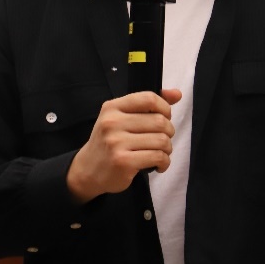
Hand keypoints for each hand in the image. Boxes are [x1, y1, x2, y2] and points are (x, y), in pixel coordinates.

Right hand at [66, 89, 181, 203]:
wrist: (88, 170)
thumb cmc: (110, 141)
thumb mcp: (121, 117)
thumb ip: (148, 105)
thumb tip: (177, 94)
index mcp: (112, 107)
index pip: (148, 98)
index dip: (164, 107)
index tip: (165, 117)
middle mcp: (112, 122)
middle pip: (159, 121)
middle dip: (169, 132)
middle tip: (163, 140)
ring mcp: (116, 142)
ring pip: (161, 140)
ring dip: (168, 148)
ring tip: (161, 153)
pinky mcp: (123, 162)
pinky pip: (157, 157)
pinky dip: (165, 162)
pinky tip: (159, 164)